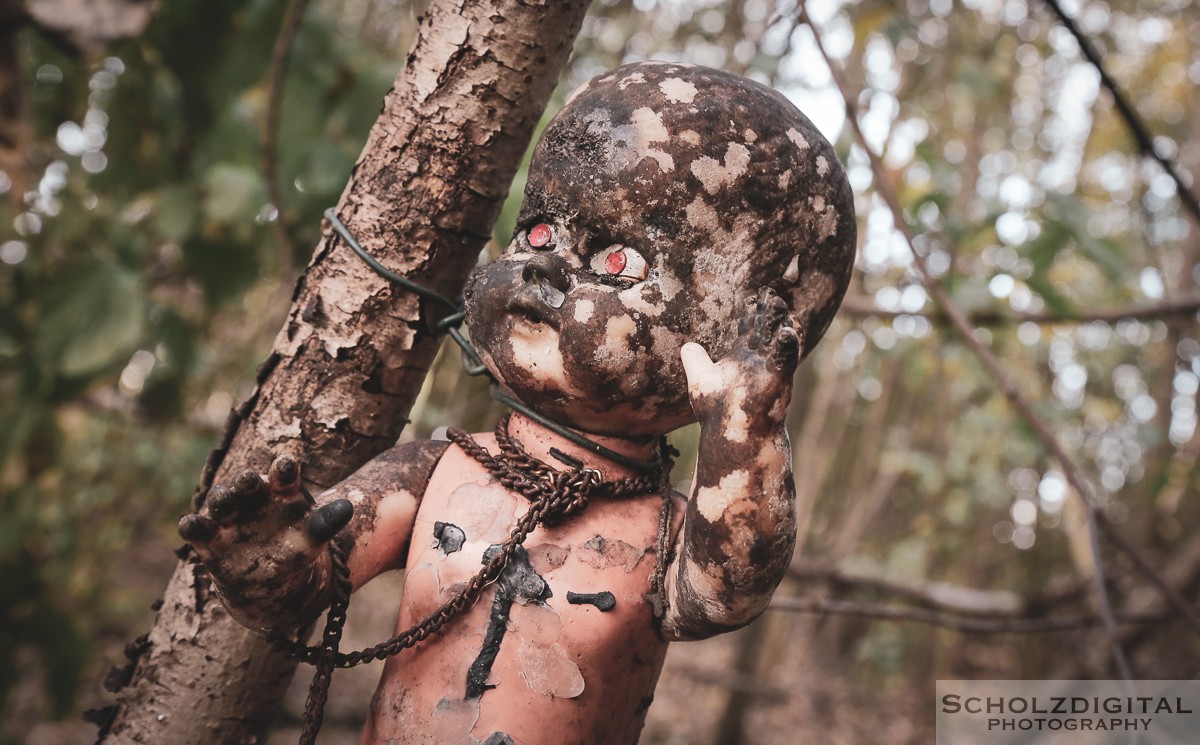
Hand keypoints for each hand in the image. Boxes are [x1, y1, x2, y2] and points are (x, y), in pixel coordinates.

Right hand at [177, 456, 352, 630]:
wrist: (269, 580)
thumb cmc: (295, 548)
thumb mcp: (312, 538)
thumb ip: (326, 523)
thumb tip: (347, 507)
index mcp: (281, 490)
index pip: (283, 474)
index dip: (284, 469)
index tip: (287, 465)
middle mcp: (253, 498)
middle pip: (247, 484)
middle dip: (247, 481)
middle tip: (250, 479)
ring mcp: (229, 516)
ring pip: (221, 501)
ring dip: (221, 499)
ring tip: (225, 500)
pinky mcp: (208, 538)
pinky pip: (196, 528)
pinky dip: (192, 525)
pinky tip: (190, 523)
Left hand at [681, 287, 799, 428]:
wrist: (730, 433)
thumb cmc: (718, 410)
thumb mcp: (701, 379)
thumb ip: (695, 361)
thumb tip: (687, 346)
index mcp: (743, 357)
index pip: (749, 328)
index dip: (750, 311)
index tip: (750, 295)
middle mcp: (759, 360)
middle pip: (765, 328)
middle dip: (767, 310)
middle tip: (769, 291)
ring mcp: (770, 369)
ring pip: (777, 338)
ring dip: (779, 320)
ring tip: (779, 303)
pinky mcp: (777, 380)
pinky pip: (785, 359)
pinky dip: (787, 345)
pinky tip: (787, 331)